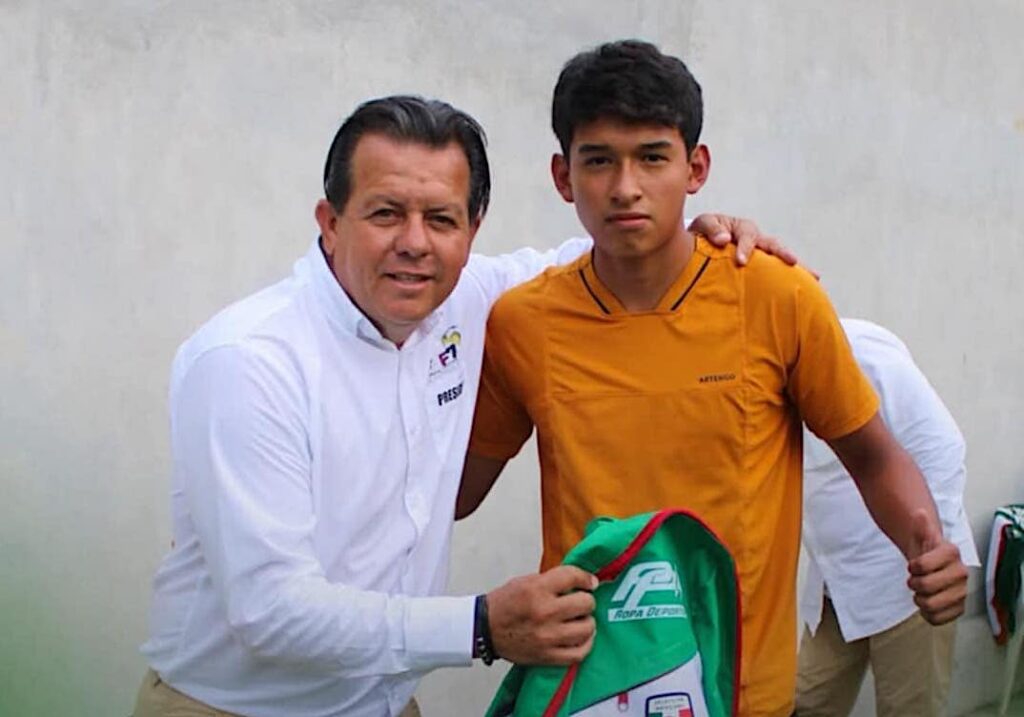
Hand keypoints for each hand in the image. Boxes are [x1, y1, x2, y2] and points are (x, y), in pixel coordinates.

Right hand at [487, 565, 597, 665]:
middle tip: (580, 602)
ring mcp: (548, 637)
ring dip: (586, 622)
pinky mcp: (548, 656)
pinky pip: (579, 653)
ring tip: (580, 620)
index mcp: (537, 590)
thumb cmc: (505, 604)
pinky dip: (585, 644)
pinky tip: (581, 637)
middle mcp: (544, 612)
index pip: (573, 577)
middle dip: (586, 600)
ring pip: (587, 628)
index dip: (586, 578)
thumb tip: (580, 581)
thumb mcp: (526, 581)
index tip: (590, 582)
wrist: (484, 629)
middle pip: (585, 603)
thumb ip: (552, 580)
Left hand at [689, 213, 815, 275]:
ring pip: (779, 258)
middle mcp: (756, 240)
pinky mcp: (761, 268)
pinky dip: (789, 279)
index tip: (741, 261)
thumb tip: (723, 239)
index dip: (745, 247)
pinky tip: (803, 291)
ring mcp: (761, 254)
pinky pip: (776, 273)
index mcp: (742, 228)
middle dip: (782, 252)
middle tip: (793, 261)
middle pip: (772, 244)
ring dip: (796, 267)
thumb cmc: (702, 232)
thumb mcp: (704, 224)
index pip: (747, 236)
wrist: (701, 243)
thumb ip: (711, 229)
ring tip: (813, 277)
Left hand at [906, 509, 967, 623]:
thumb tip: (919, 513)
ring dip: (919, 600)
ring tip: (921, 592)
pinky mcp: (959, 609)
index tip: (913, 565)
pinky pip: (938, 619)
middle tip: (915, 580)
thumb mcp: (922, 535)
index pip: (921, 565)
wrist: (934, 566)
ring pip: (930, 605)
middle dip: (914, 584)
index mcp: (951, 552)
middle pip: (925, 586)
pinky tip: (928, 604)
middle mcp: (961, 573)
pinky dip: (928, 614)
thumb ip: (920, 525)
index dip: (912, 567)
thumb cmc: (927, 551)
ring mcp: (962, 592)